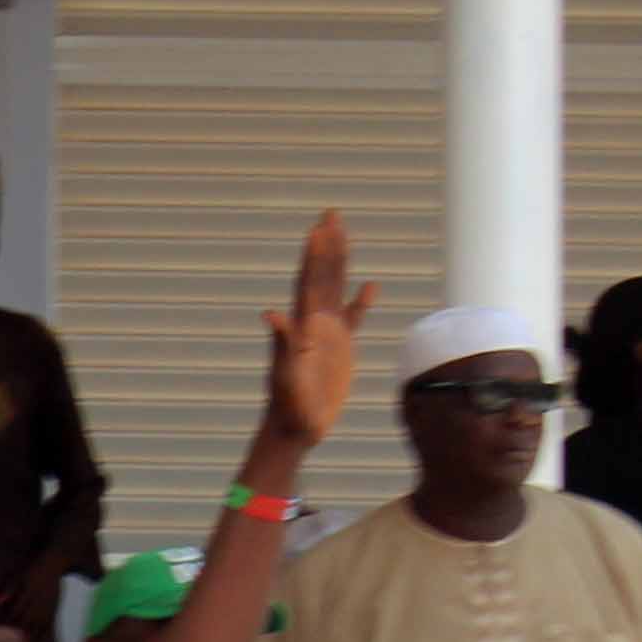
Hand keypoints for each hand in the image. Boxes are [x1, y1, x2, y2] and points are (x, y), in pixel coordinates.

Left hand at [259, 209, 371, 457]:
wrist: (295, 428)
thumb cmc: (288, 405)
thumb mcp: (285, 374)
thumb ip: (282, 344)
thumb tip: (270, 315)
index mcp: (302, 325)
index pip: (309, 281)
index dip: (314, 254)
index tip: (319, 227)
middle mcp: (313, 322)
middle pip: (322, 275)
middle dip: (327, 244)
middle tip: (331, 214)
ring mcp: (327, 333)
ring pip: (336, 288)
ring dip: (340, 261)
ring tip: (344, 234)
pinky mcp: (341, 347)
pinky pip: (354, 317)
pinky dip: (362, 301)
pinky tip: (370, 285)